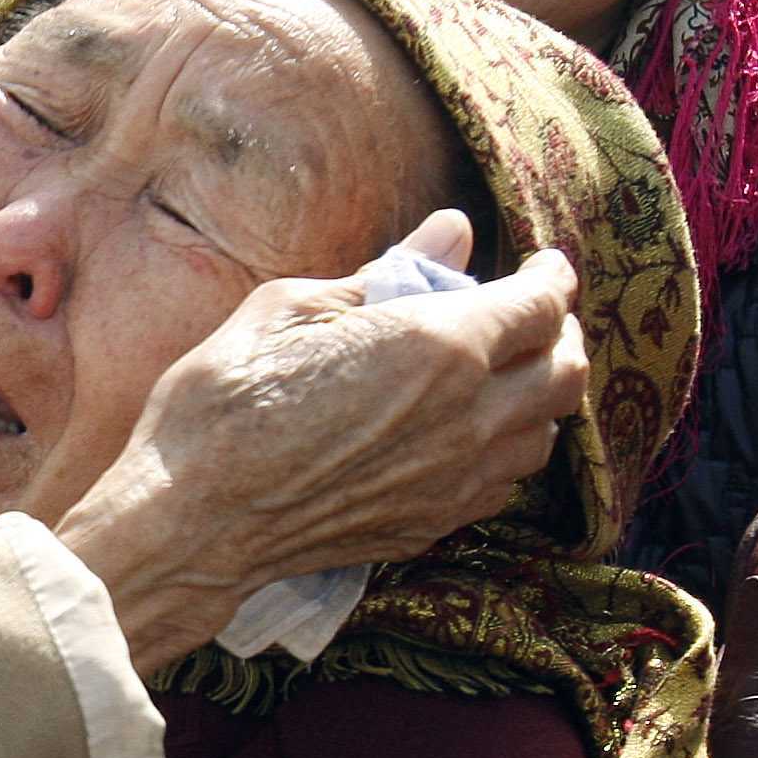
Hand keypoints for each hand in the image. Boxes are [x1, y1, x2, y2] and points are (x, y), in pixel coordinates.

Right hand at [53, 213, 587, 672]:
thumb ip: (386, 272)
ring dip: (538, 398)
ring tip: (505, 374)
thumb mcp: (293, 306)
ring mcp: (454, 481)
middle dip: (562, 334)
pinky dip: (505, 450)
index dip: (553, 276)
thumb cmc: (226, 400)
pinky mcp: (431, 525)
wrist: (192, 517)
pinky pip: (502, 484)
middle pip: (565, 374)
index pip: (541, 305)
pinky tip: (468, 434)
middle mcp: (467, 418)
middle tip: (535, 314)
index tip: (545, 263)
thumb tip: (451, 231)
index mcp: (438, 346)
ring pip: (543, 435)